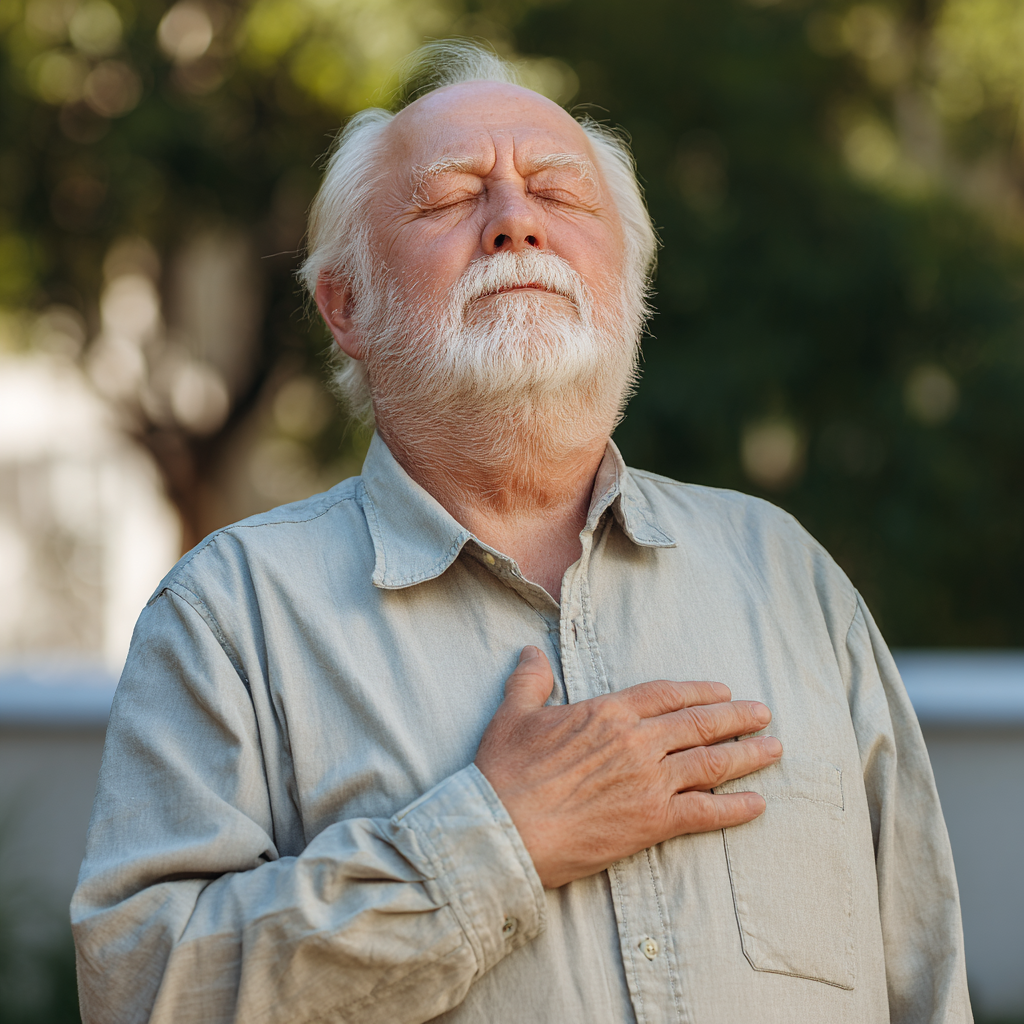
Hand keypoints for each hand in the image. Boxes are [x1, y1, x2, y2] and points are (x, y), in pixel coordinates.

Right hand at [475, 646, 781, 887]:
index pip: (667, 694)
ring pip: (711, 763)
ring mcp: (649, 782)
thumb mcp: (513, 714)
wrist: (503, 829)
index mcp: (608, 711)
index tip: (723, 690)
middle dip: (736, 717)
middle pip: (699, 724)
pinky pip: (705, 813)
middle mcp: (637, 741)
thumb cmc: (506, 771)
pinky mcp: (652, 822)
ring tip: (773, 748)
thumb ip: (530, 680)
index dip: (699, 691)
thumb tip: (531, 652)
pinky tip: (757, 805)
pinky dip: (735, 808)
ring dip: (746, 754)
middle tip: (763, 714)